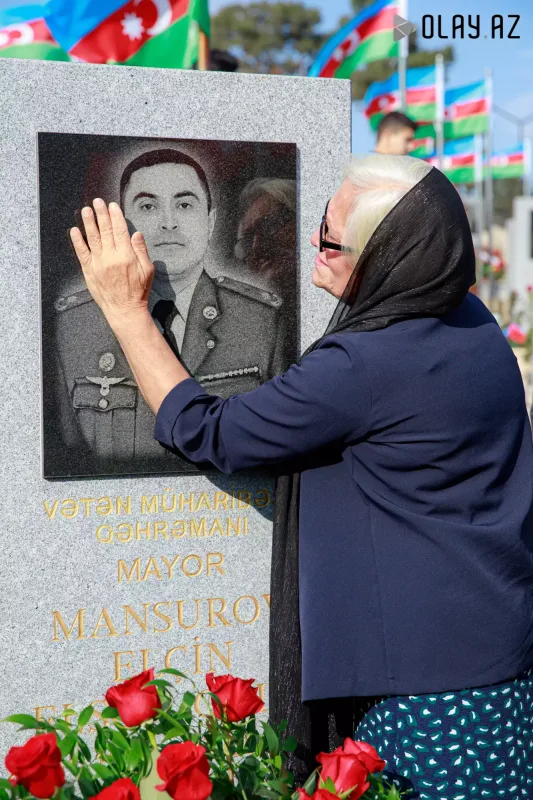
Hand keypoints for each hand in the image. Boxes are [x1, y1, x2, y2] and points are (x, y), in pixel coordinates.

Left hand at [70, 198, 153, 325]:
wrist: (125, 310)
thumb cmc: (137, 292)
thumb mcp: (148, 270)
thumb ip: (141, 251)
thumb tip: (137, 234)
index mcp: (126, 256)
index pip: (120, 230)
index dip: (116, 216)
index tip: (112, 206)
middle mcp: (111, 257)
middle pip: (105, 230)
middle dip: (101, 214)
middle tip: (97, 202)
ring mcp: (98, 264)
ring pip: (92, 238)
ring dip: (88, 223)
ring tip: (86, 210)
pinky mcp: (89, 271)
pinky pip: (82, 253)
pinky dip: (77, 241)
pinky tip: (75, 231)